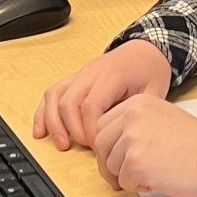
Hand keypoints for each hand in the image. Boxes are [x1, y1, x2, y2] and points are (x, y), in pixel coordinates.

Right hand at [34, 40, 171, 149]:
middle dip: (72, 129)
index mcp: (113, 74)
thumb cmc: (151, 70)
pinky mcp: (75, 78)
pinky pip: (53, 92)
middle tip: (85, 147)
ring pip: (55, 95)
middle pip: (68, 101)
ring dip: (53, 122)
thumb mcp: (154, 93)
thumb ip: (136, 114)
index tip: (98, 145)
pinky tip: (42, 131)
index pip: (91, 105)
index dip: (90, 129)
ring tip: (62, 144)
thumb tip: (119, 138)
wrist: (147, 50)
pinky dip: (44, 112)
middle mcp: (92, 71)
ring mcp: (81, 73)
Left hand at [93, 95, 196, 196]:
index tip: (119, 156)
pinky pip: (123, 181)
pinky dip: (138, 187)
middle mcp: (132, 116)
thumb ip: (136, 124)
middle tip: (127, 174)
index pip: (103, 124)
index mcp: (138, 103)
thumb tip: (112, 144)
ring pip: (109, 165)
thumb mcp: (163, 118)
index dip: (109, 145)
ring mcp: (132, 139)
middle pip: (100, 144)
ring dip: (126, 176)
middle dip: (110, 163)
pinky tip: (158, 179)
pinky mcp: (136, 162)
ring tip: (152, 174)